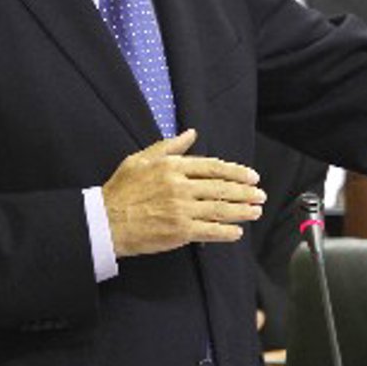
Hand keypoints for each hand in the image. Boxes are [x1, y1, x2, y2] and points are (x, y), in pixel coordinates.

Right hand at [101, 129, 264, 256]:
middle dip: (245, 192)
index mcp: (173, 166)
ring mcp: (181, 210)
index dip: (236, 172)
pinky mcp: (179, 231)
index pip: (213, 167)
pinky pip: (209, 231)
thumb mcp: (141, 158)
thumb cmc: (121, 189)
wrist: (105, 221)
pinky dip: (225, 232)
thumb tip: (191, 133)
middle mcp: (180, 186)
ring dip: (242, 210)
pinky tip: (237, 232)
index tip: (252, 176)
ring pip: (220, 209)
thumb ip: (169, 146)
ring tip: (256, 211)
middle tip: (261, 195)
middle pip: (221, 188)